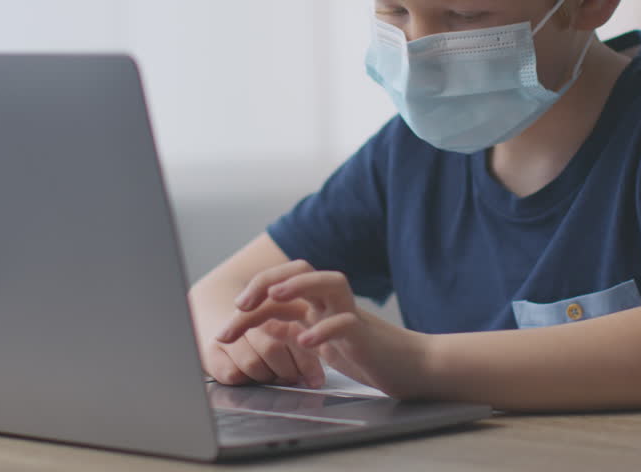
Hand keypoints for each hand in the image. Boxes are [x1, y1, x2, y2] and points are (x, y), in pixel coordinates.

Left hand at [214, 260, 428, 397]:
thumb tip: (266, 324)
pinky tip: (307, 341)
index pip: (279, 291)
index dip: (250, 302)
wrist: (414, 369)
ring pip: (329, 282)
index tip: (225, 328)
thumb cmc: (369, 356)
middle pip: (300, 272)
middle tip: (241, 304)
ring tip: (275, 296)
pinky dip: (325, 330)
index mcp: (318, 307)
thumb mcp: (322, 346)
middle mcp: (332, 304)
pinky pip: (346, 323)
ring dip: (300, 284)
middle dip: (266, 281)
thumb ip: (295, 333)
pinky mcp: (366, 335)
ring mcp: (350, 315)